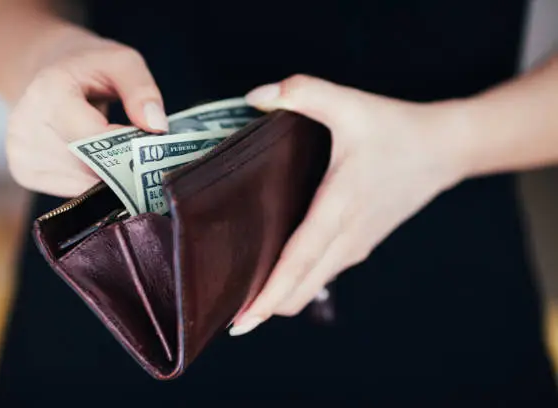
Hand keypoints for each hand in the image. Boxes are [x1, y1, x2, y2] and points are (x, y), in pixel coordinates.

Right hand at [6, 35, 166, 196]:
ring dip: (107, 176)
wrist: (47, 70)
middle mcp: (25, 123)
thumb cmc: (88, 68)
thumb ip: (142, 91)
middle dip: (121, 166)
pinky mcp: (23, 171)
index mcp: (49, 91)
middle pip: (86, 167)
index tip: (148, 144)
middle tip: (139, 154)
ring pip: (81, 185)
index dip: (127, 148)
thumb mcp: (122, 62)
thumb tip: (156, 127)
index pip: (93, 139)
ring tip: (114, 152)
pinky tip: (93, 161)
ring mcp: (20, 151)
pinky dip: (90, 182)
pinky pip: (70, 191)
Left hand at [229, 74, 466, 335]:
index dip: (269, 292)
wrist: (444, 150)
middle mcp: (347, 237)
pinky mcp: (359, 244)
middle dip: (264, 307)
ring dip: (279, 295)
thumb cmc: (395, 129)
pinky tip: (275, 270)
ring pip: (310, 284)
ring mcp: (355, 246)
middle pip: (300, 286)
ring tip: (242, 294)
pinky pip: (321, 272)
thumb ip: (302, 92)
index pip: (299, 259)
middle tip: (225, 316)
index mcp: (340, 206)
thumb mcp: (350, 103)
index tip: (242, 320)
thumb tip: (255, 98)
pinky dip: (296, 281)